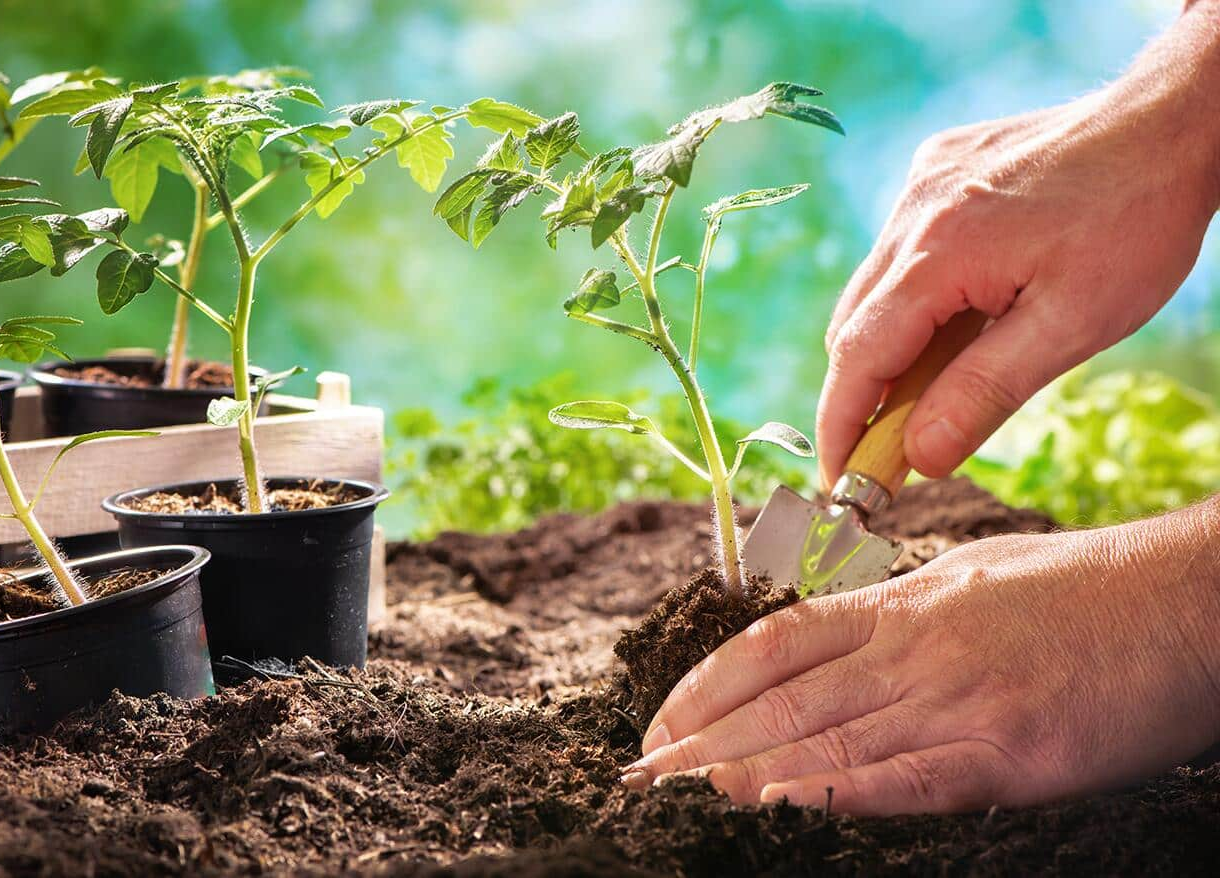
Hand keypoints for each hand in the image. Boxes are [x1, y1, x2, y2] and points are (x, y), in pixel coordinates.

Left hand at [620, 498, 1219, 814]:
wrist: (1184, 602)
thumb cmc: (1084, 589)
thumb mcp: (973, 579)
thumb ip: (901, 610)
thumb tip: (843, 634)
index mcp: (900, 606)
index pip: (775, 645)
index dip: (706, 683)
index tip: (660, 719)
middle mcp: (911, 648)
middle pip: (782, 701)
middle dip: (701, 740)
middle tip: (638, 774)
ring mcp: (955, 698)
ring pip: (825, 741)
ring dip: (742, 774)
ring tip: (678, 798)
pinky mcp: (1006, 750)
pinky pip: (904, 779)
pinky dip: (836, 796)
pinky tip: (779, 810)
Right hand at [817, 4, 1219, 488]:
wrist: (1170, 121)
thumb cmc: (1134, 221)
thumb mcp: (1072, 325)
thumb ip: (984, 392)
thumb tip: (920, 458)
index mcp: (937, 255)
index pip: (858, 359)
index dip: (840, 426)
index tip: (837, 481)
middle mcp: (911, 215)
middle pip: (853, 327)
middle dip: (862, 395)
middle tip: (890, 450)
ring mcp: (919, 187)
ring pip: (875, 289)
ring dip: (891, 344)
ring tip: (936, 383)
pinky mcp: (936, 169)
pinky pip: (900, 248)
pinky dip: (913, 295)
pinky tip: (964, 306)